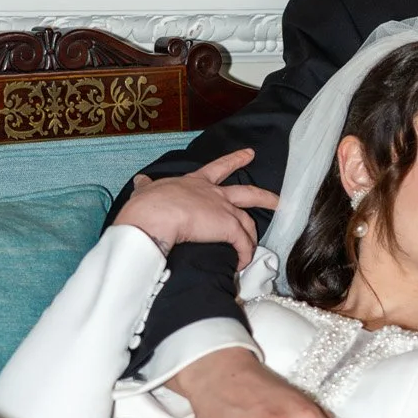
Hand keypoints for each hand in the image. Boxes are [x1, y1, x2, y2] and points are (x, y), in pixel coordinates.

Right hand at [114, 151, 280, 267]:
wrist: (153, 215)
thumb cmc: (147, 204)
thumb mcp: (147, 190)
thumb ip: (146, 187)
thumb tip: (140, 182)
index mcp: (194, 183)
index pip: (217, 169)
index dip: (234, 161)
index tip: (249, 154)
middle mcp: (213, 194)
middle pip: (247, 193)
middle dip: (264, 197)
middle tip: (278, 200)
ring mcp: (223, 210)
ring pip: (248, 221)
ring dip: (253, 236)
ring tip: (254, 247)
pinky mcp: (229, 228)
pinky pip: (243, 244)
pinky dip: (243, 255)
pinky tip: (240, 264)